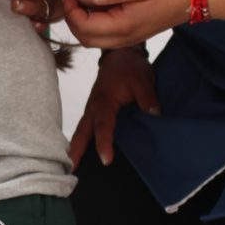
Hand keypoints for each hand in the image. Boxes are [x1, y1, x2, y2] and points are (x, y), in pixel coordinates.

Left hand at [62, 0, 189, 49]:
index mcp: (124, 25)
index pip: (85, 27)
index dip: (71, 11)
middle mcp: (126, 37)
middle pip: (86, 39)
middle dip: (73, 20)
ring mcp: (131, 38)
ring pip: (95, 40)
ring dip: (83, 23)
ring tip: (81, 0)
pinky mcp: (135, 33)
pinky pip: (107, 36)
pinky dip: (95, 24)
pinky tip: (98, 5)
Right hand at [69, 50, 160, 168]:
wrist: (120, 54)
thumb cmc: (130, 67)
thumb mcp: (142, 79)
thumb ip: (147, 97)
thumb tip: (154, 114)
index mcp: (104, 101)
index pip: (103, 125)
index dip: (104, 143)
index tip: (106, 160)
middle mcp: (93, 107)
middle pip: (82, 132)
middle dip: (76, 151)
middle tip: (71, 170)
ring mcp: (91, 110)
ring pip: (80, 132)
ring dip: (75, 149)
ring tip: (70, 168)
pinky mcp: (93, 112)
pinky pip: (85, 129)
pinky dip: (80, 142)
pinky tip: (80, 156)